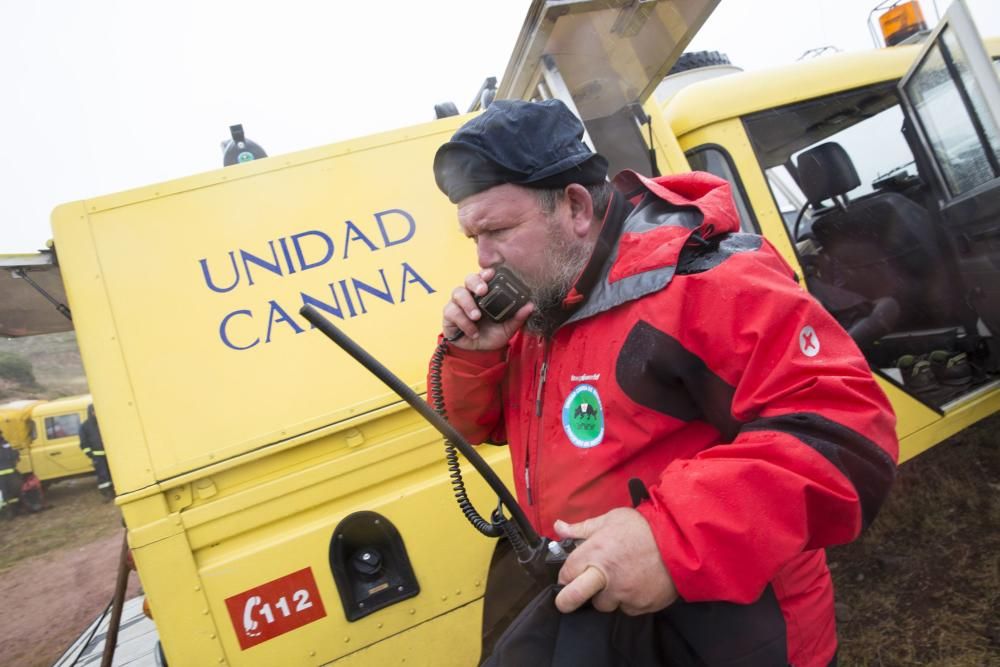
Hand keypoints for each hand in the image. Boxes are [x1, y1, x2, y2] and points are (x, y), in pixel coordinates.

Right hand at [442, 268, 532, 350]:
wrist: (480, 352)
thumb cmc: (492, 334)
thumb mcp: (508, 327)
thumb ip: (517, 317)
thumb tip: (530, 306)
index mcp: (486, 293)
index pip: (484, 276)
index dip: (486, 272)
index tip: (491, 273)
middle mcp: (471, 294)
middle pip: (469, 279)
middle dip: (476, 282)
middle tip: (483, 291)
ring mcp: (458, 303)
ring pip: (458, 293)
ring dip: (468, 304)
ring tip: (477, 316)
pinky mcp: (449, 315)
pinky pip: (452, 312)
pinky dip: (463, 322)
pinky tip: (473, 331)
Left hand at [554, 508, 677, 614]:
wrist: (681, 540)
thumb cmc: (644, 527)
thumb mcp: (610, 520)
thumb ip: (582, 528)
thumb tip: (558, 527)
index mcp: (595, 553)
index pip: (566, 573)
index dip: (565, 575)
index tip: (569, 576)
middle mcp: (606, 577)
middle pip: (573, 598)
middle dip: (566, 601)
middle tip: (567, 600)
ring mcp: (624, 594)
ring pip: (603, 605)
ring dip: (606, 596)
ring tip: (618, 580)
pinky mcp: (641, 605)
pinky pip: (627, 608)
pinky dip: (628, 600)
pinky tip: (636, 584)